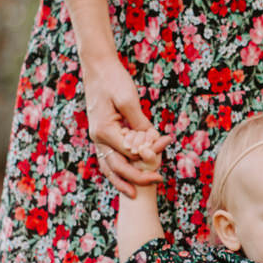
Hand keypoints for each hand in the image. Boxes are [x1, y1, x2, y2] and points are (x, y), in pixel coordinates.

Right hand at [81, 56, 160, 197]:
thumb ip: (139, 123)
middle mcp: (98, 138)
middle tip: (157, 182)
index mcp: (104, 131)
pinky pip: (109, 157)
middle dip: (137, 177)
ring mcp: (98, 137)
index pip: (128, 153)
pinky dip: (117, 169)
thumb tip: (151, 141)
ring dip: (122, 181)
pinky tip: (126, 177)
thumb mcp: (129, 101)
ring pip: (109, 166)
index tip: (164, 156)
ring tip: (135, 194)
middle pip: (117, 166)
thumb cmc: (114, 81)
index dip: (148, 157)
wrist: (98, 68)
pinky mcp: (102, 134)